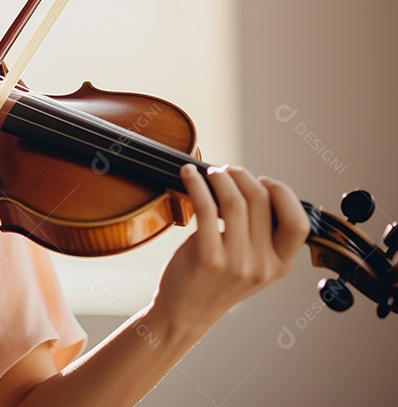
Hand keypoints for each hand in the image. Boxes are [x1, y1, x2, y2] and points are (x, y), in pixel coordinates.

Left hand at [150, 164, 310, 334]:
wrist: (184, 313)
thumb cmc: (214, 283)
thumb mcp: (252, 267)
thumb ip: (261, 238)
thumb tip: (254, 188)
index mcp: (280, 266)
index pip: (299, 223)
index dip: (283, 195)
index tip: (263, 181)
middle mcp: (262, 265)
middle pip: (262, 201)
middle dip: (243, 177)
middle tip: (227, 171)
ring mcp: (236, 263)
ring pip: (234, 201)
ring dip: (219, 178)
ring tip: (209, 173)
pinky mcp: (207, 257)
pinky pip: (205, 207)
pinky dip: (195, 184)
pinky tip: (188, 175)